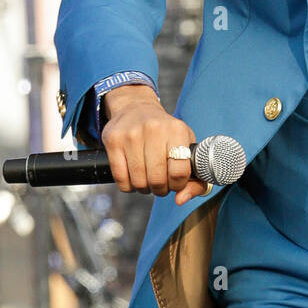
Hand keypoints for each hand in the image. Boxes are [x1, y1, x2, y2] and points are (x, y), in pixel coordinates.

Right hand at [100, 84, 207, 205]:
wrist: (136, 108)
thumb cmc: (167, 134)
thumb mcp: (186, 146)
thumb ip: (195, 178)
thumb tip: (181, 200)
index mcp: (177, 130)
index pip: (180, 171)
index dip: (178, 185)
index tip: (176, 183)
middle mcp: (154, 129)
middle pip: (158, 179)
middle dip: (161, 189)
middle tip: (161, 184)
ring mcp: (131, 135)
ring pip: (138, 181)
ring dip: (145, 188)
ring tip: (148, 180)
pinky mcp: (113, 141)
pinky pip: (120, 179)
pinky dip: (128, 186)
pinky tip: (134, 178)